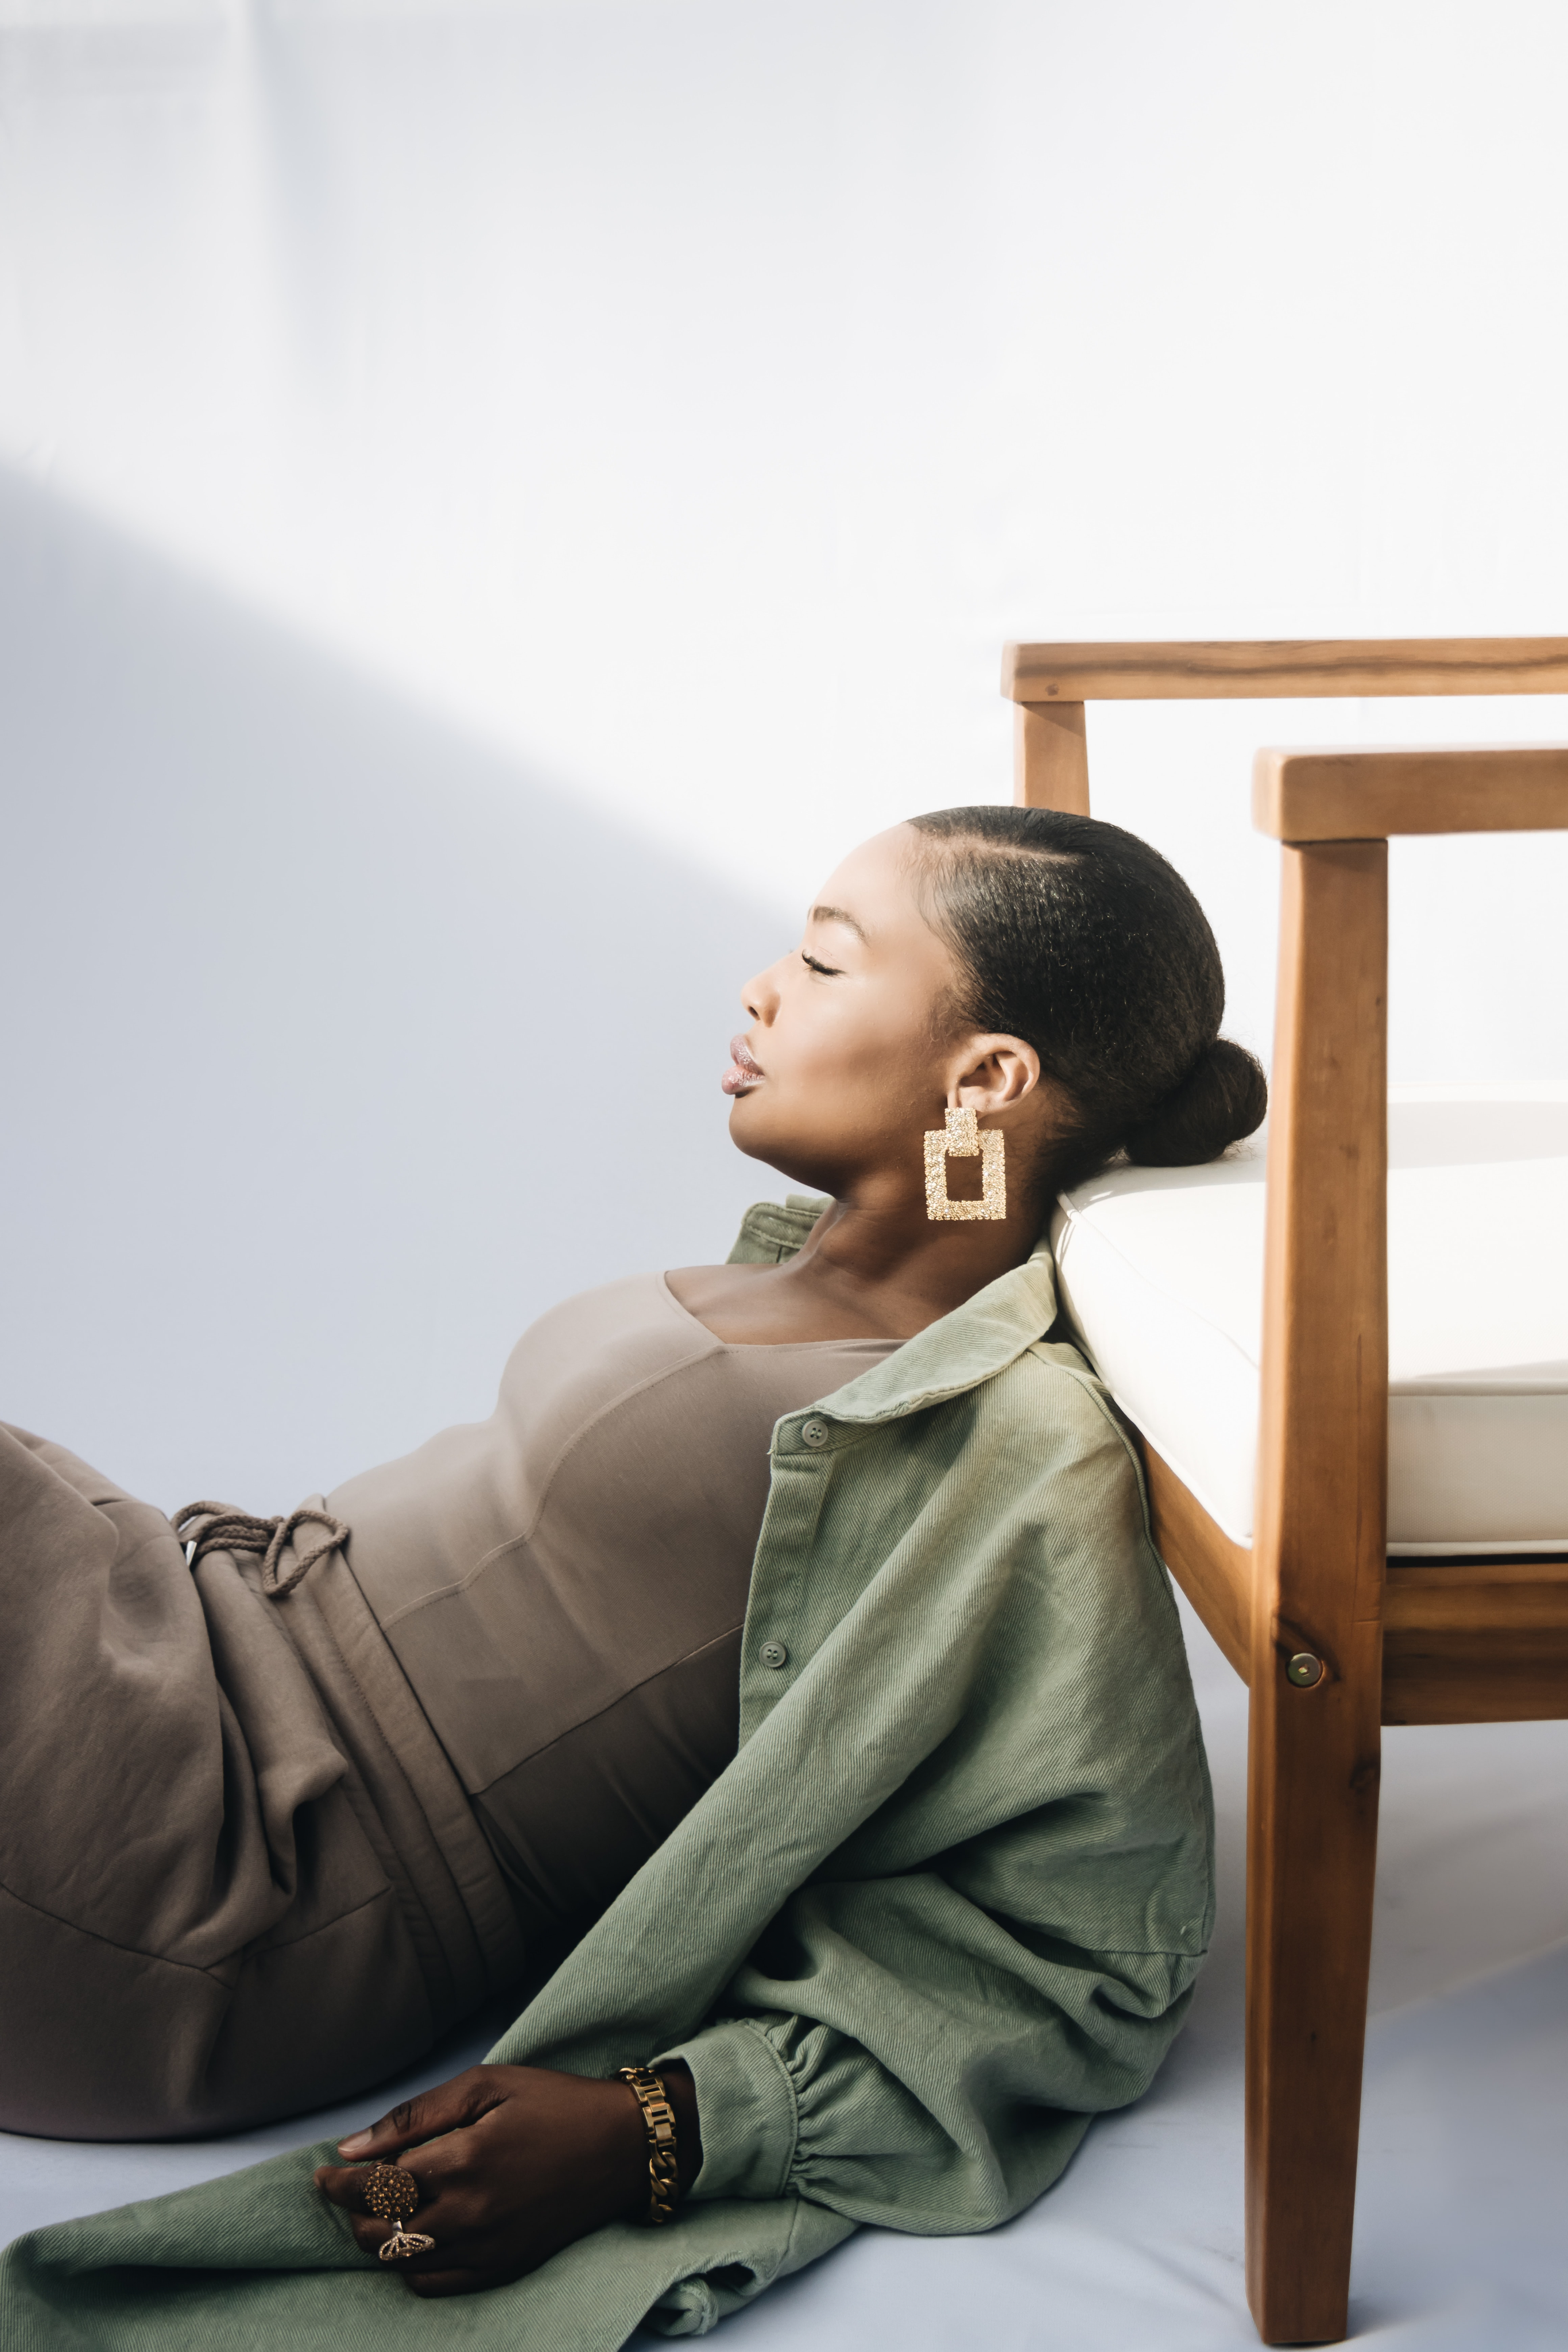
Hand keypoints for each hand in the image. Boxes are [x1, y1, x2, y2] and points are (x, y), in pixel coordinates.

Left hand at [314, 2062, 699, 2297]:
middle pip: (381, 2231)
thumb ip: (416, 2116)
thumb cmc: (554, 2104)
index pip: (375, 2186)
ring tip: (380, 2214)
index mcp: (462, 2160)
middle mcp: (469, 2213)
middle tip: (352, 2192)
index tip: (323, 2176)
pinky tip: (414, 2241)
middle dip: (355, 2213)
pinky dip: (411, 2268)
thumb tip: (354, 2145)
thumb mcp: (487, 2085)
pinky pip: (435, 2284)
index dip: (339, 2185)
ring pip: (403, 2262)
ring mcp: (486, 2247)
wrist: (621, 2147)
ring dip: (379, 2241)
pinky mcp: (503, 2267)